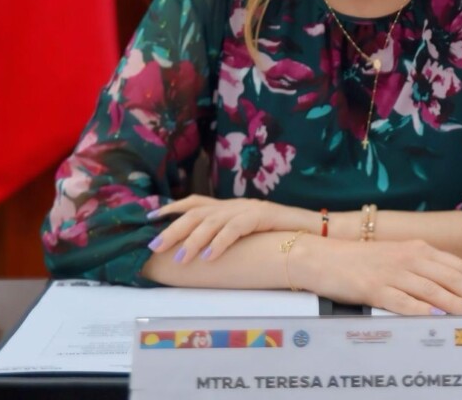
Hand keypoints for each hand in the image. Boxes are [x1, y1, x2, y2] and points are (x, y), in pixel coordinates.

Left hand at [148, 196, 308, 263]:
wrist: (312, 227)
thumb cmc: (278, 234)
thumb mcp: (246, 231)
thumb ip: (225, 234)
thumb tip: (198, 249)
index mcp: (229, 206)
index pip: (194, 202)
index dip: (171, 208)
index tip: (150, 219)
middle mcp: (234, 204)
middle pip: (196, 213)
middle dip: (173, 229)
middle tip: (155, 246)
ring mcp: (247, 208)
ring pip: (212, 222)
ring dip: (193, 241)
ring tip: (179, 258)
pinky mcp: (261, 216)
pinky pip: (236, 229)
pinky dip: (220, 243)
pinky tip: (209, 257)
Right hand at [301, 237, 461, 316]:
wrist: (325, 258)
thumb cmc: (363, 261)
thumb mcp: (398, 257)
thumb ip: (423, 267)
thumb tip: (453, 286)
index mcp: (417, 248)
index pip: (456, 266)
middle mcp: (408, 258)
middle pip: (450, 277)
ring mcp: (392, 274)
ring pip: (432, 290)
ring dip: (456, 303)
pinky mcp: (375, 289)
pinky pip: (404, 301)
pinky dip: (423, 310)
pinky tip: (437, 317)